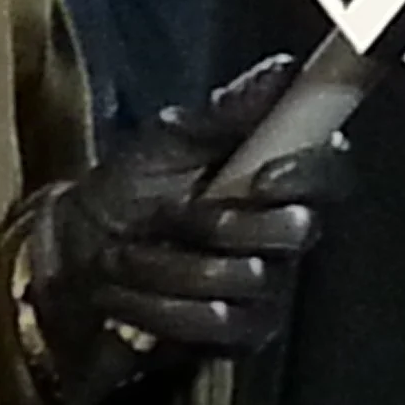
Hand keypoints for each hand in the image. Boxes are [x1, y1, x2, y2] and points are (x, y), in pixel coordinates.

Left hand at [22, 57, 349, 389]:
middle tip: (170, 215)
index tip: (262, 175)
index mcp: (277, 174)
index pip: (329, 171)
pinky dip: (166, 308)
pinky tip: (132, 295)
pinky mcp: (243, 336)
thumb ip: (227, 110)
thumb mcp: (166, 140)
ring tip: (131, 255)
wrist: (75, 256)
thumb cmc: (127, 189)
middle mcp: (285, 233)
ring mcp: (268, 289)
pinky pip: (224, 326)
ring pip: (251, 281)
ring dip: (175, 266)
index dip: (305, 173)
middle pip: (298, 231)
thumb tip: (282, 68)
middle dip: (222, 223)